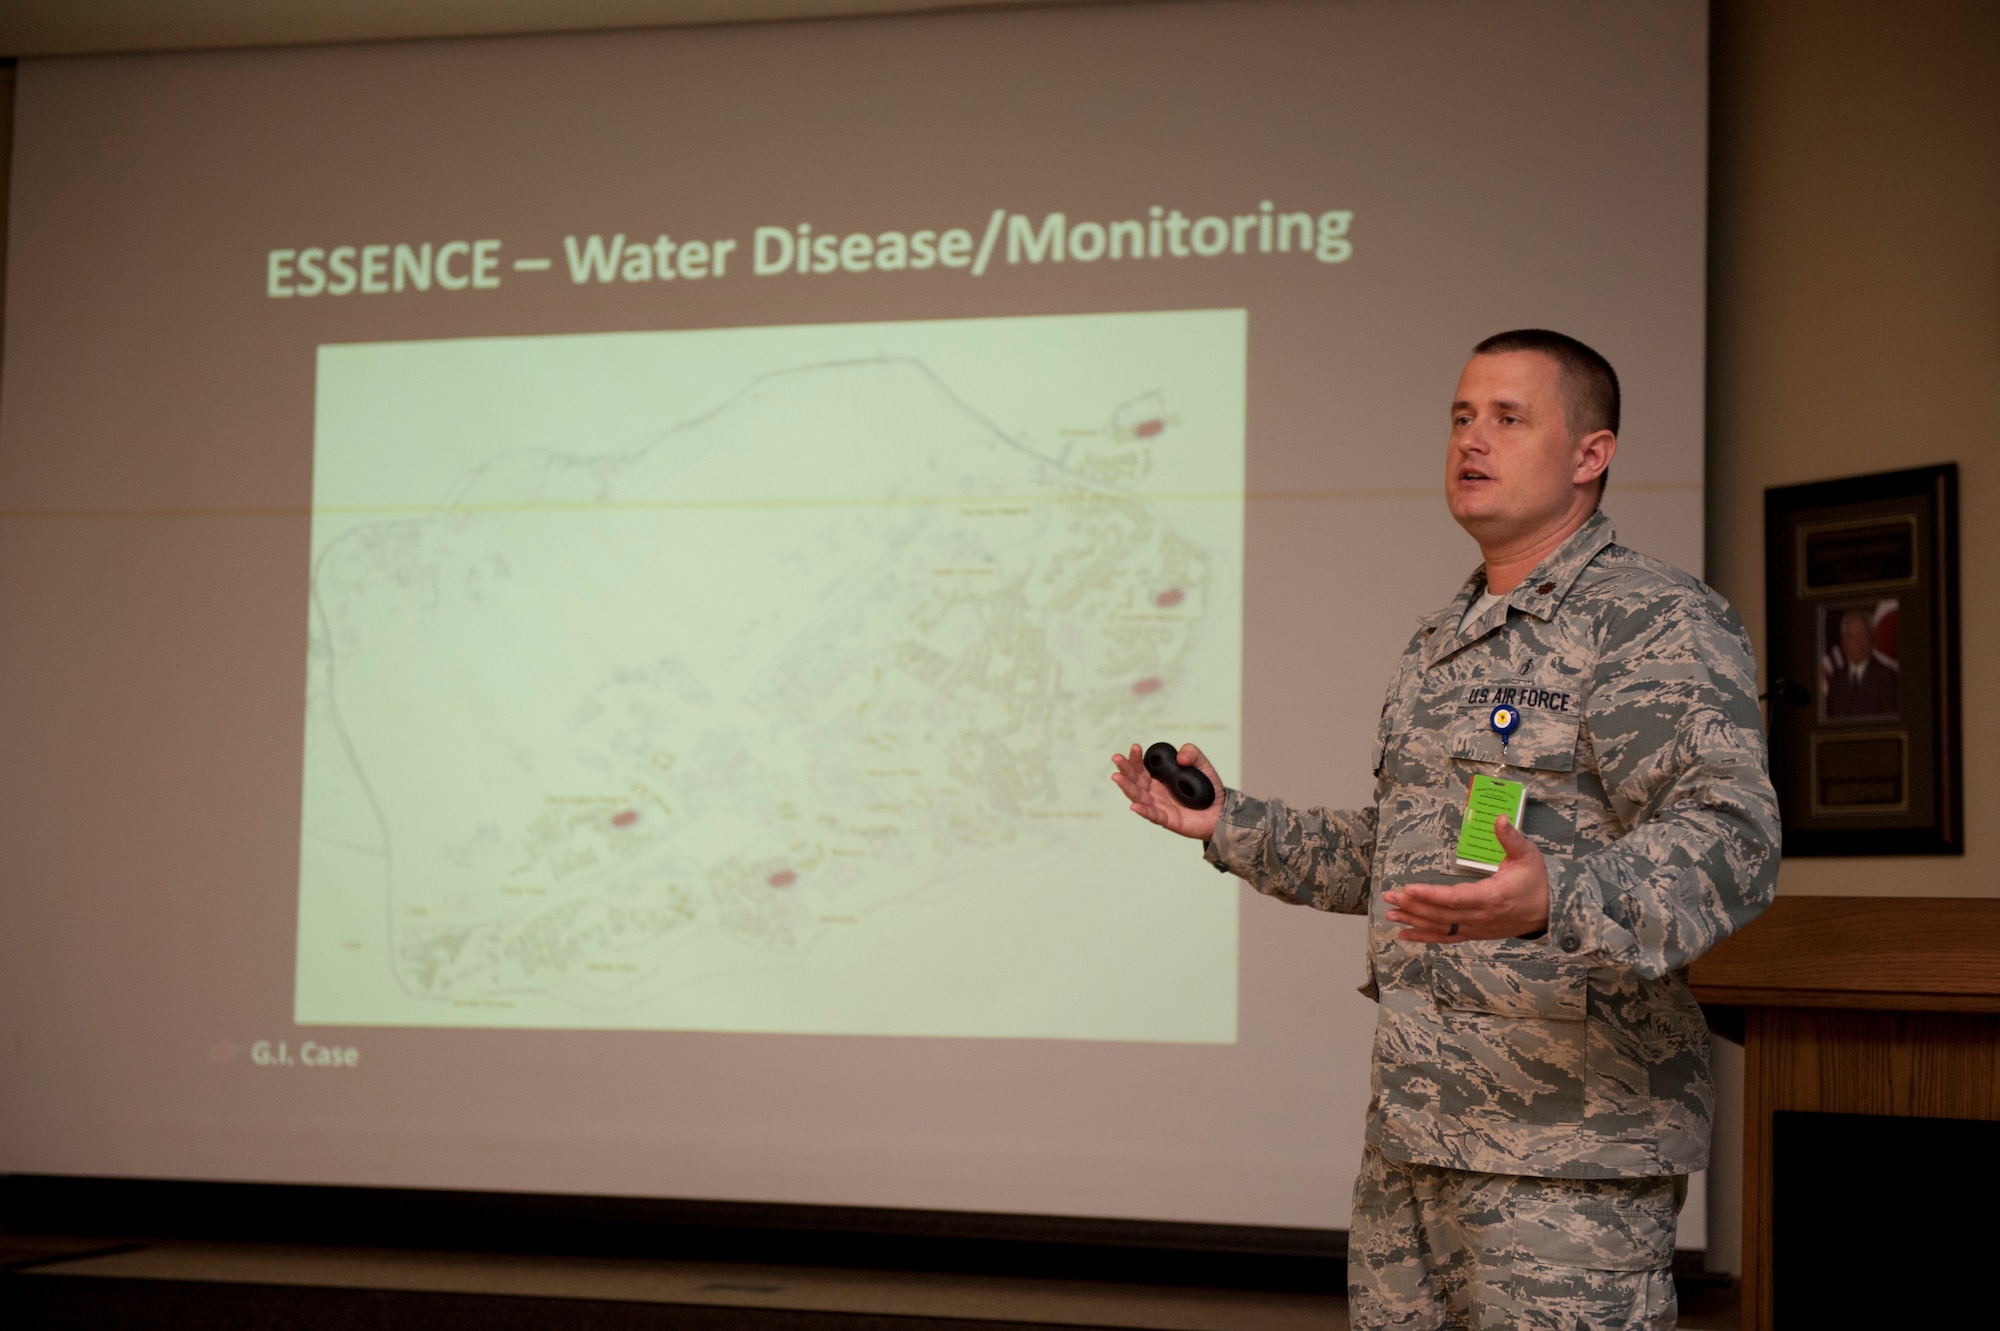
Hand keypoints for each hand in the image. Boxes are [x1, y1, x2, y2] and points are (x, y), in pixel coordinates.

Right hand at [1111, 743, 1223, 840]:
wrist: (1221, 811)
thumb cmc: (1208, 790)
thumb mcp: (1202, 765)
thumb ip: (1192, 754)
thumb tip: (1180, 757)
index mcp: (1159, 779)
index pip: (1142, 767)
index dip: (1136, 758)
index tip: (1135, 747)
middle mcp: (1155, 792)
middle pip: (1135, 780)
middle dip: (1125, 769)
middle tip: (1116, 758)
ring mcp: (1159, 806)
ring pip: (1139, 797)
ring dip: (1127, 787)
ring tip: (1117, 776)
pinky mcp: (1168, 820)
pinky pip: (1153, 815)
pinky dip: (1143, 811)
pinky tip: (1134, 806)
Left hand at [1382, 816, 1550, 942]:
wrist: (1552, 911)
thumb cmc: (1537, 881)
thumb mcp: (1527, 855)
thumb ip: (1510, 838)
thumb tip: (1500, 819)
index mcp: (1492, 896)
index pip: (1455, 898)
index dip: (1430, 895)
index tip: (1409, 889)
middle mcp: (1482, 916)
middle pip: (1442, 914)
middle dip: (1414, 906)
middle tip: (1390, 897)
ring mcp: (1477, 928)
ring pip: (1441, 927)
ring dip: (1414, 921)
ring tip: (1391, 913)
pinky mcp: (1475, 933)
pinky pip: (1447, 937)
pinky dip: (1425, 937)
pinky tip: (1405, 934)